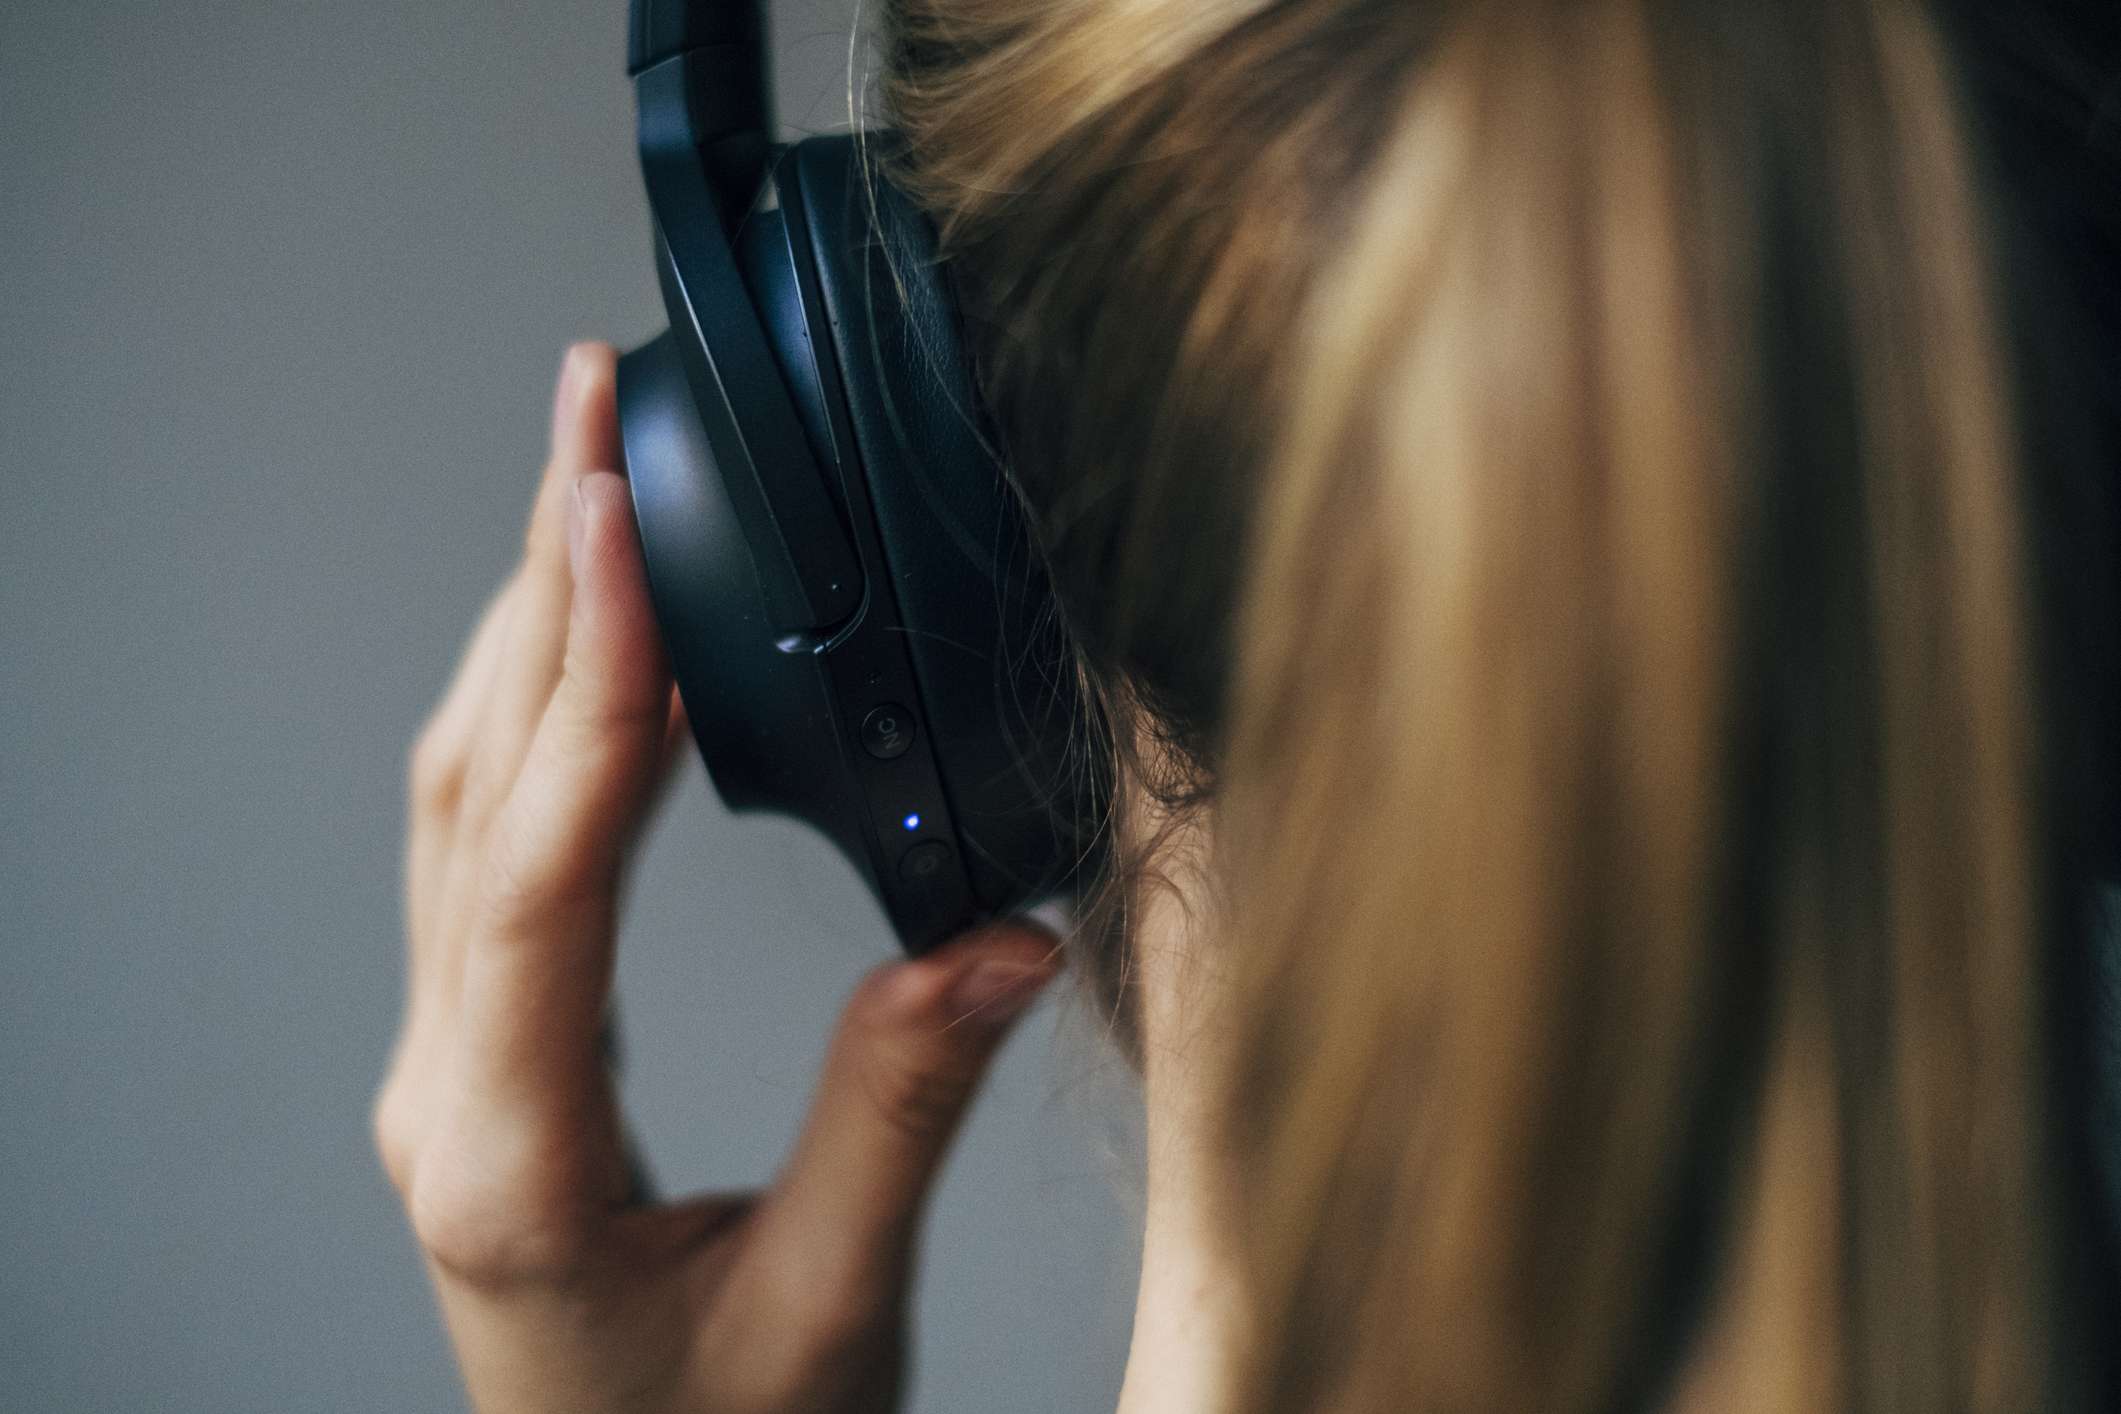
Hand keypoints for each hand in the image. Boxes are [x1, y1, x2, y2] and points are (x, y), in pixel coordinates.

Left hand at [374, 343, 1060, 1413]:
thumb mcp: (827, 1314)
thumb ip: (900, 1115)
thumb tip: (1003, 932)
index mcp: (508, 1152)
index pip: (536, 867)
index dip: (584, 680)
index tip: (608, 515)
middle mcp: (448, 1086)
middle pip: (470, 790)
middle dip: (528, 586)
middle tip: (582, 420)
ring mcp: (449, 1066)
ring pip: (459, 807)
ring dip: (523, 638)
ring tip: (590, 491)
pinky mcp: (483, 1059)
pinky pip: (485, 852)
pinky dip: (540, 723)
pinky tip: (599, 659)